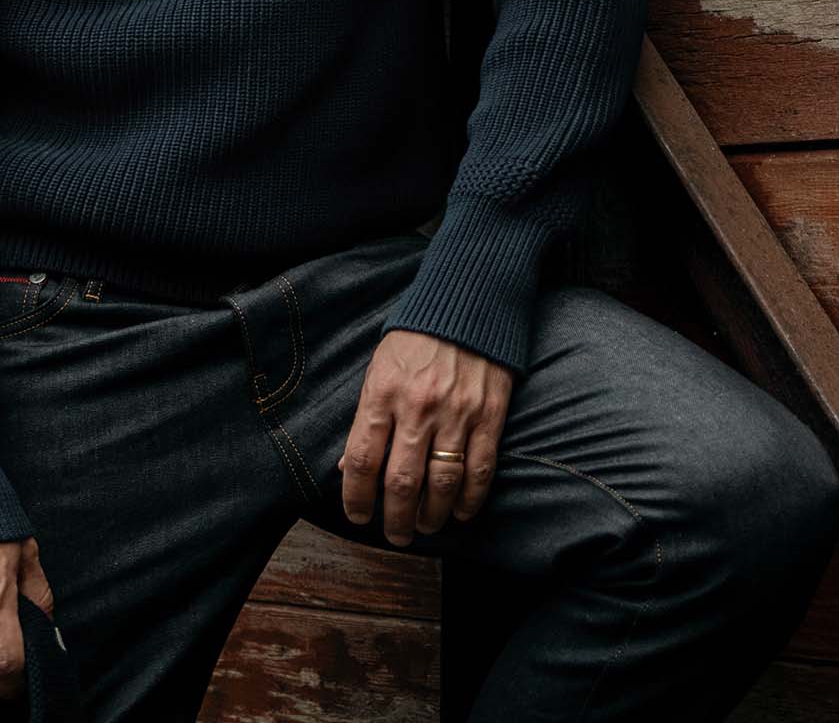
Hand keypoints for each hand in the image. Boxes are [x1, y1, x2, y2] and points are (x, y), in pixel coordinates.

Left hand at [335, 328, 512, 544]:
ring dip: (431, 515)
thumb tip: (348, 467)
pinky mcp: (489, 415)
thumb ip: (366, 417)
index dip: (357, 497)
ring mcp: (457, 413)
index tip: (358, 515)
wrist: (469, 302)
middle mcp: (418, 407)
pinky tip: (461, 512)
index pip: (363, 459)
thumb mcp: (379, 368)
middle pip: (402, 482)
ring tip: (424, 526)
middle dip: (396, 520)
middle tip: (395, 536)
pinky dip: (470, 499)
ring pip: (442, 483)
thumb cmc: (416, 337)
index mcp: (383, 392)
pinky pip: (480, 469)